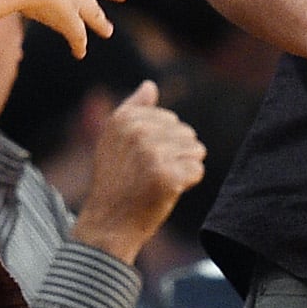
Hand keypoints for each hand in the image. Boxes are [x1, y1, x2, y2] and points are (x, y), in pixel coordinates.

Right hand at [74, 82, 208, 261]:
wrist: (109, 223)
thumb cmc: (115, 181)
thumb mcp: (114, 140)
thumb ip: (133, 109)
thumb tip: (150, 84)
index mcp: (124, 119)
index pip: (170, 119)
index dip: (163, 142)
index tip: (141, 160)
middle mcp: (138, 132)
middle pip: (186, 133)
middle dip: (176, 154)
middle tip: (151, 174)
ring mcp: (153, 154)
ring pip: (195, 150)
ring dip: (183, 168)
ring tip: (159, 181)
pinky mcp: (169, 176)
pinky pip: (197, 170)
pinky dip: (188, 183)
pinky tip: (167, 191)